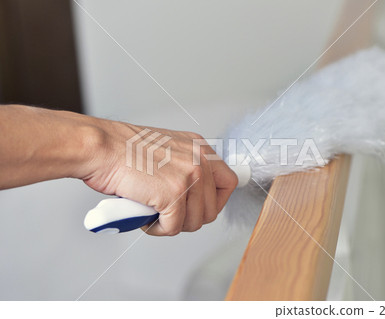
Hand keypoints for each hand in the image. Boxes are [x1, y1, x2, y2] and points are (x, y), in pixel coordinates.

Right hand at [81, 120, 237, 235]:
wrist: (101, 148)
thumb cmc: (123, 150)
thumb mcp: (168, 149)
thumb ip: (186, 166)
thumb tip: (195, 193)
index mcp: (200, 148)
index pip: (229, 182)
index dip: (216, 201)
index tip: (200, 208)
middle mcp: (199, 161)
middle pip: (212, 209)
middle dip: (189, 218)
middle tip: (169, 214)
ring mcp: (188, 177)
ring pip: (195, 222)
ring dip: (173, 224)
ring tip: (154, 213)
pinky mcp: (173, 195)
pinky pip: (174, 228)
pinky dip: (157, 229)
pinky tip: (145, 216)